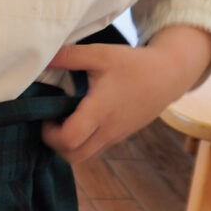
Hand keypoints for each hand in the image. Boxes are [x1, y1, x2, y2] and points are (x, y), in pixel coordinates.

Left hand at [40, 26, 210, 164]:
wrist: (168, 76)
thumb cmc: (133, 64)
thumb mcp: (100, 53)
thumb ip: (69, 56)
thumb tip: (41, 58)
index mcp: (100, 112)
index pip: (69, 140)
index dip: (50, 132)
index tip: (46, 113)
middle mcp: (107, 130)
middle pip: (73, 157)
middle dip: (55, 144)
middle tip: (51, 120)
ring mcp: (115, 136)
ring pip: (84, 156)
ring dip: (68, 144)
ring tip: (64, 119)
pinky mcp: (119, 136)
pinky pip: (95, 148)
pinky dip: (81, 141)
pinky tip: (79, 118)